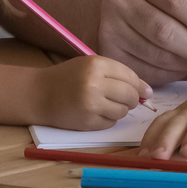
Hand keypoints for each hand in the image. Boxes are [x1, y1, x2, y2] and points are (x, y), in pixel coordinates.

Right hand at [33, 56, 150, 130]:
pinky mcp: (87, 122)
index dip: (140, 86)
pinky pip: (111, 122)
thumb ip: (117, 74)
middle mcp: (94, 84)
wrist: (39, 94)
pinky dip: (109, 119)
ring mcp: (91, 105)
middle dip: (132, 99)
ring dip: (120, 109)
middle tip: (126, 99)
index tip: (145, 92)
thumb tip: (146, 91)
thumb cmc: (68, 77)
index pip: (130, 77)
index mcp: (96, 65)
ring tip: (107, 104)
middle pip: (130, 95)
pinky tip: (97, 112)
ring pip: (123, 111)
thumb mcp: (90, 65)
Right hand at [97, 0, 186, 84]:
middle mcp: (120, 1)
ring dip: (185, 65)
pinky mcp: (108, 54)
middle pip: (165, 31)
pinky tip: (177, 69)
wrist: (121, 16)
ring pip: (156, 54)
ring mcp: (110, 28)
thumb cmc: (163, 7)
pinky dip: (169, 74)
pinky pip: (146, 71)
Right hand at [140, 80, 186, 158]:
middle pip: (179, 122)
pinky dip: (151, 135)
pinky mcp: (182, 110)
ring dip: (153, 139)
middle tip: (156, 160)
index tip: (186, 153)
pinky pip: (163, 121)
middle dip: (166, 141)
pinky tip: (143, 150)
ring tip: (144, 158)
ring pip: (166, 121)